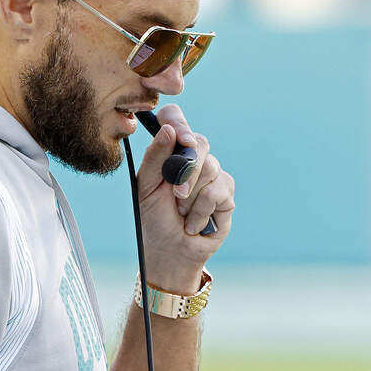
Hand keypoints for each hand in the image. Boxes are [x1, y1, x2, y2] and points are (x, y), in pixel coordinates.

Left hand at [134, 104, 234, 292]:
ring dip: (190, 197)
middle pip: (200, 142)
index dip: (179, 122)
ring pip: (210, 168)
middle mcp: (193, 158)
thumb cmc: (153, 218)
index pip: (175, 119)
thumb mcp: (145, 187)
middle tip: (175, 194)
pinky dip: (201, 211)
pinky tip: (194, 223)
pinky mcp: (226, 193)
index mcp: (170, 151)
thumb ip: (155, 158)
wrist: (169, 251)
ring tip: (181, 213)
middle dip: (185, 172)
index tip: (181, 138)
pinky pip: (218, 191)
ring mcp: (213, 174)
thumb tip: (170, 130)